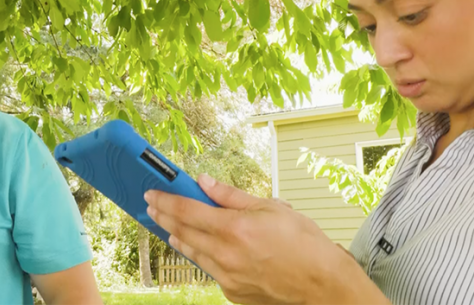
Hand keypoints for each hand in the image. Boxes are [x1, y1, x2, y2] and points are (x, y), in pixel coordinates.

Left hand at [144, 175, 387, 304]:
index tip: (151, 194)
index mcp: (234, 228)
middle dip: (164, 218)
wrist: (322, 283)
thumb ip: (231, 196)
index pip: (187, 211)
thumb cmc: (303, 242)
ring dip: (177, 237)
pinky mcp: (232, 292)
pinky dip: (200, 255)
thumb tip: (204, 181)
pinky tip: (197, 247)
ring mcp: (227, 276)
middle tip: (151, 207)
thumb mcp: (270, 207)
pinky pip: (210, 269)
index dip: (165, 200)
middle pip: (183, 232)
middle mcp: (226, 254)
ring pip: (192, 253)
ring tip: (168, 227)